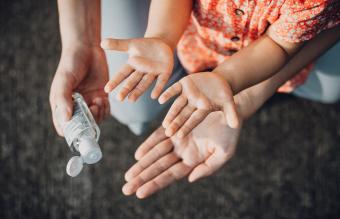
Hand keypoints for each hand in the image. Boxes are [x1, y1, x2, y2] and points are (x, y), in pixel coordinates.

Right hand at [49, 44, 108, 135]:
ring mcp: (88, 102)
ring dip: (99, 115)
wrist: (87, 48)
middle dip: (89, 122)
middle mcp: (75, 106)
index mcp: (61, 104)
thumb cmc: (71, 63)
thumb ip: (64, 99)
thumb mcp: (64, 80)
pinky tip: (103, 99)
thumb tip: (65, 120)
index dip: (71, 131)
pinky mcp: (100, 97)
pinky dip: (106, 109)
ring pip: (95, 120)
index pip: (64, 126)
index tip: (80, 127)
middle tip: (93, 109)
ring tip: (98, 101)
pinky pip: (105, 112)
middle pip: (82, 126)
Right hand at [101, 37, 173, 101]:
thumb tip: (101, 43)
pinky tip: (154, 96)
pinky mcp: (165, 73)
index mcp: (132, 65)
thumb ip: (117, 45)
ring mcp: (153, 73)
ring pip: (144, 84)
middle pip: (132, 81)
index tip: (107, 90)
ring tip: (131, 100)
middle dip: (126, 89)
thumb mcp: (131, 44)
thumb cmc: (144, 46)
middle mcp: (141, 72)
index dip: (115, 81)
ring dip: (138, 92)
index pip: (122, 74)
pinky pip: (161, 81)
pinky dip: (158, 88)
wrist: (162, 45)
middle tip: (119, 99)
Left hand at [122, 111, 240, 198]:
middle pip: (158, 168)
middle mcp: (182, 152)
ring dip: (142, 164)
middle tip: (126, 189)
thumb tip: (190, 179)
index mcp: (193, 161)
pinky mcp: (174, 125)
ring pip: (155, 154)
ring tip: (128, 176)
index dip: (155, 184)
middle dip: (143, 178)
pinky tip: (138, 155)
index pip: (170, 175)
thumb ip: (208, 167)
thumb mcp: (224, 153)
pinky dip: (148, 145)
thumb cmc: (230, 132)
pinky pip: (158, 136)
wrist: (229, 110)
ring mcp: (176, 139)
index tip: (140, 192)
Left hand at [158, 72, 238, 137]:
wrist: (219, 80)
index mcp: (203, 110)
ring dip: (170, 114)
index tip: (179, 136)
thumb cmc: (224, 94)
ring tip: (164, 124)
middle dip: (176, 124)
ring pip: (177, 105)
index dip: (187, 127)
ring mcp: (187, 94)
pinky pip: (174, 89)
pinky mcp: (183, 84)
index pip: (194, 120)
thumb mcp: (229, 104)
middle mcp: (193, 104)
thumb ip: (231, 114)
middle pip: (183, 115)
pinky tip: (160, 100)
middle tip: (167, 133)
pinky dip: (167, 93)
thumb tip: (235, 125)